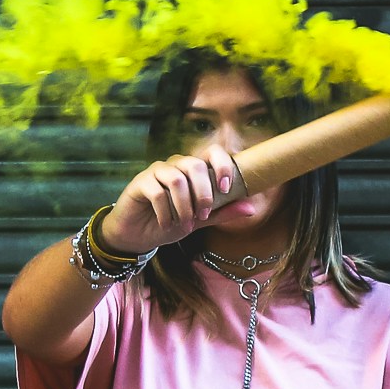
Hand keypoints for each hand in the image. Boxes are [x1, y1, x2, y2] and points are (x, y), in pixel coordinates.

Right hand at [100, 142, 243, 255]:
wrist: (138, 236)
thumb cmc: (170, 223)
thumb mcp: (200, 221)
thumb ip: (222, 212)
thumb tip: (251, 207)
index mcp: (193, 170)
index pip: (212, 152)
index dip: (223, 166)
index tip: (226, 189)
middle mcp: (176, 165)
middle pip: (194, 164)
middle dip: (203, 193)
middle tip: (203, 215)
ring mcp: (157, 172)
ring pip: (177, 180)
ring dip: (184, 207)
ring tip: (184, 224)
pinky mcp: (140, 183)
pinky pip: (157, 193)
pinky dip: (165, 213)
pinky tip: (166, 224)